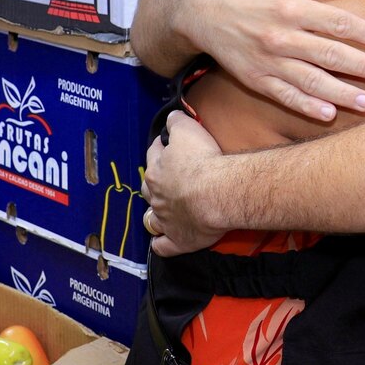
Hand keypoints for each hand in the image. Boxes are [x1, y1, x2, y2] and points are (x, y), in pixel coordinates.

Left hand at [142, 113, 230, 255]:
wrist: (216, 193)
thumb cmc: (203, 160)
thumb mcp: (188, 130)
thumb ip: (176, 122)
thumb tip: (170, 118)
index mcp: (157, 170)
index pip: (154, 155)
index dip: (161, 149)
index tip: (167, 146)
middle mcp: (157, 196)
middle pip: (149, 188)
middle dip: (154, 184)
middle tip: (166, 180)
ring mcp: (165, 220)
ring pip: (151, 219)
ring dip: (153, 216)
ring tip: (160, 214)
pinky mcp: (178, 239)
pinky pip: (163, 246)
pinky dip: (161, 244)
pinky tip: (161, 243)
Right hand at [186, 0, 364, 121]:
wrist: (201, 12)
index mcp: (291, 6)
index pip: (337, 22)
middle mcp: (281, 35)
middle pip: (329, 54)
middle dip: (362, 66)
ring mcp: (268, 60)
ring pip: (310, 80)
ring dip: (341, 93)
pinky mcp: (255, 79)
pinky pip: (284, 96)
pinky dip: (306, 106)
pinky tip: (328, 114)